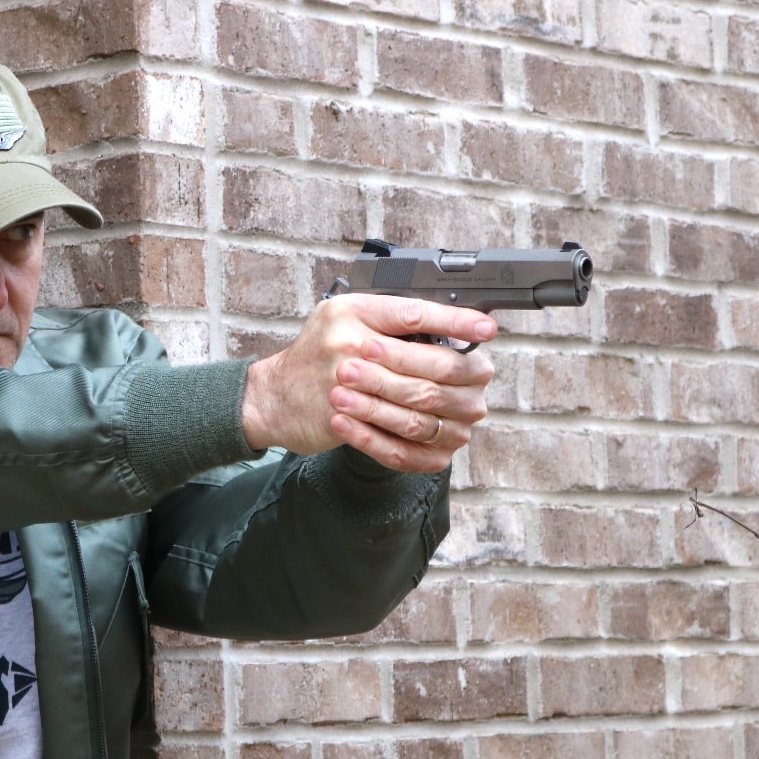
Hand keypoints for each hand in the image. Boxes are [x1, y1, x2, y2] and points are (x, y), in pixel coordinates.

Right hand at [241, 294, 495, 470]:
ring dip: (448, 410)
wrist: (271, 397)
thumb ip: (387, 320)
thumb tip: (449, 327)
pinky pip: (396, 442)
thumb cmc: (316, 355)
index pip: (414, 314)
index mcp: (352, 313)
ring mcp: (344, 387)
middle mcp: (347, 345)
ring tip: (466, 409)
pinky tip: (442, 438)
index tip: (486, 328)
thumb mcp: (344, 319)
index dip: (456, 321)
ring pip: (417, 406)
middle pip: (425, 364)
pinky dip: (424, 445)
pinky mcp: (343, 423)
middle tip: (484, 374)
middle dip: (461, 373)